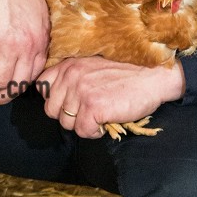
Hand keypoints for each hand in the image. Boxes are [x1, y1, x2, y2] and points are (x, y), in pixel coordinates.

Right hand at [0, 0, 50, 105]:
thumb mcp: (38, 13)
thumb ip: (37, 36)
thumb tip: (29, 55)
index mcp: (41, 40)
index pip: (33, 75)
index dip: (19, 86)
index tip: (9, 90)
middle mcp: (27, 46)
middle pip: (16, 84)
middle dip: (2, 96)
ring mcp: (7, 45)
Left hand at [38, 56, 185, 136]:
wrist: (154, 77)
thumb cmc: (126, 74)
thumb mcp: (92, 66)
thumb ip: (72, 76)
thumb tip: (55, 98)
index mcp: (68, 65)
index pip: (42, 87)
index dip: (55, 99)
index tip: (70, 102)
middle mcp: (71, 76)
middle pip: (51, 110)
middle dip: (69, 115)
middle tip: (90, 111)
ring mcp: (81, 91)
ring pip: (66, 123)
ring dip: (83, 124)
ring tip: (101, 114)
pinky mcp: (93, 107)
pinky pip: (82, 131)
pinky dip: (95, 132)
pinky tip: (106, 122)